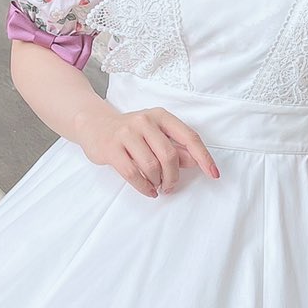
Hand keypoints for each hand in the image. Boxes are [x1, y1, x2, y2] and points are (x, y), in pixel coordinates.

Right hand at [76, 105, 219, 197]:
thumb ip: (176, 147)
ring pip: (151, 166)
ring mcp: (126, 133)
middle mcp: (144, 121)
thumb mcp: (156, 135)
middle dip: (173, 176)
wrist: (94, 124)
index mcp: (161, 116)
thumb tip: (196, 161)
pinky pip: (132, 174)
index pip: (189, 137)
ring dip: (157, 182)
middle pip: (169, 155)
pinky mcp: (111, 148)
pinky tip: (148, 190)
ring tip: (156, 186)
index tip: (214, 174)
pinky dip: (144, 187)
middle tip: (170, 186)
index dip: (203, 157)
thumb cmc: (131, 132)